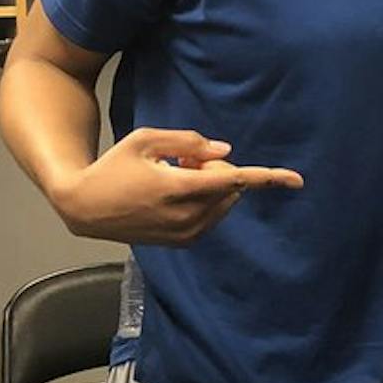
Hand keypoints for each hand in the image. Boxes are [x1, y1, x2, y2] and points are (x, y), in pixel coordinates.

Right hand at [52, 127, 301, 245]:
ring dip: (210, 186)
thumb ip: (189, 142)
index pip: (234, 180)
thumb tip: (227, 152)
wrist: (85, 208)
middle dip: (217, 169)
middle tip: (183, 160)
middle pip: (230, 187)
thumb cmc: (113, 166)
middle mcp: (187, 216)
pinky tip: (174, 193)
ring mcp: (186, 233)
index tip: (297, 179)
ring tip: (174, 177)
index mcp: (179, 188)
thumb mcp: (145, 140)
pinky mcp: (183, 242)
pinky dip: (204, 201)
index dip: (268, 177)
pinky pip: (212, 217)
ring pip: (224, 203)